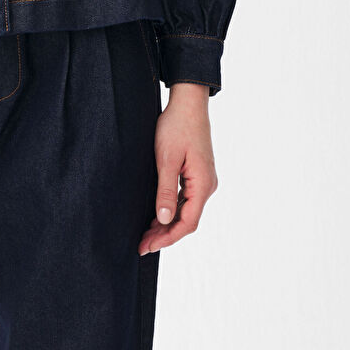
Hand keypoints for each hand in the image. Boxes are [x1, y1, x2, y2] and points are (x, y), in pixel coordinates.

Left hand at [138, 82, 217, 254]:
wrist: (188, 102)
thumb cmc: (176, 126)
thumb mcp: (166, 159)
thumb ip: (166, 191)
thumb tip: (165, 220)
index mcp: (203, 184)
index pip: (187, 223)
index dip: (167, 238)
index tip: (148, 246)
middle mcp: (207, 185)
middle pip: (188, 220)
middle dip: (165, 234)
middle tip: (142, 244)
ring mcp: (203, 179)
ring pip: (186, 210)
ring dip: (167, 223)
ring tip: (146, 234)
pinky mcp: (197, 173)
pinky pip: (186, 199)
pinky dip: (171, 209)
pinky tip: (157, 214)